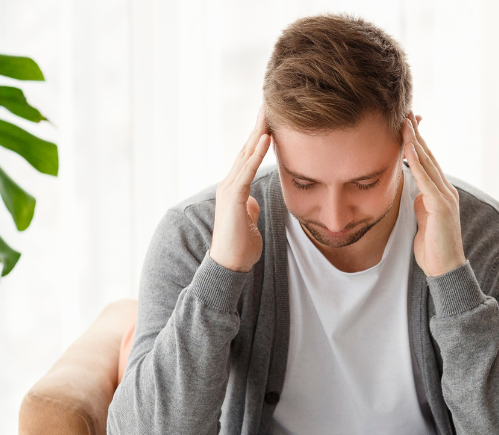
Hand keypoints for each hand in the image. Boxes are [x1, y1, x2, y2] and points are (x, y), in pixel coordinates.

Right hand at [209, 108, 271, 272]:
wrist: (229, 265)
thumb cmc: (240, 246)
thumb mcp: (250, 221)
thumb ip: (250, 207)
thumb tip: (253, 201)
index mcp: (235, 188)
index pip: (248, 158)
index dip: (258, 139)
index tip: (269, 121)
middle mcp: (230, 184)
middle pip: (246, 150)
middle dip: (257, 128)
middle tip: (267, 105)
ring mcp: (229, 189)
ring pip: (245, 155)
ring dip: (257, 133)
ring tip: (267, 114)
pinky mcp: (233, 197)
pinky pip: (247, 171)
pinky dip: (256, 154)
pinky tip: (265, 138)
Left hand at [404, 117, 466, 276]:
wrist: (445, 268)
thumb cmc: (433, 247)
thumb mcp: (423, 217)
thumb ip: (420, 201)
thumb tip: (412, 189)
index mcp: (442, 193)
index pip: (428, 162)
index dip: (417, 142)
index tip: (407, 124)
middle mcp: (447, 191)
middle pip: (429, 156)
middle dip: (417, 134)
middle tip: (407, 113)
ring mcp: (446, 197)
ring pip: (428, 163)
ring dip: (415, 142)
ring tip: (405, 123)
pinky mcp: (441, 206)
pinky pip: (426, 179)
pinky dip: (416, 162)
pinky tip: (408, 148)